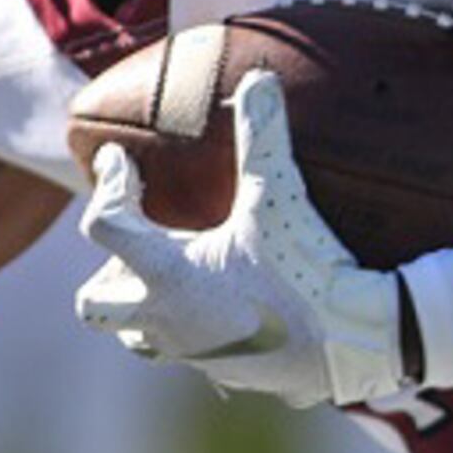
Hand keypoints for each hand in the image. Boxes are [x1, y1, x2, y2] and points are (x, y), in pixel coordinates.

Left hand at [72, 72, 410, 406]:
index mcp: (166, 276)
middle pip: (95, 303)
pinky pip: (188, 352)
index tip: (121, 161)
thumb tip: (258, 79)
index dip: (109, 185)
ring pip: (138, 337)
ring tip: (174, 274)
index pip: (103, 225)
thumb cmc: (309, 272)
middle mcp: (167, 321)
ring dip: (143, 304)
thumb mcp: (282, 199)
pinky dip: (192, 326)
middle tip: (140, 236)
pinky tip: (228, 304)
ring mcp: (193, 354)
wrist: (356, 344)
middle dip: (108, 268)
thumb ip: (263, 136)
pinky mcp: (226, 373)